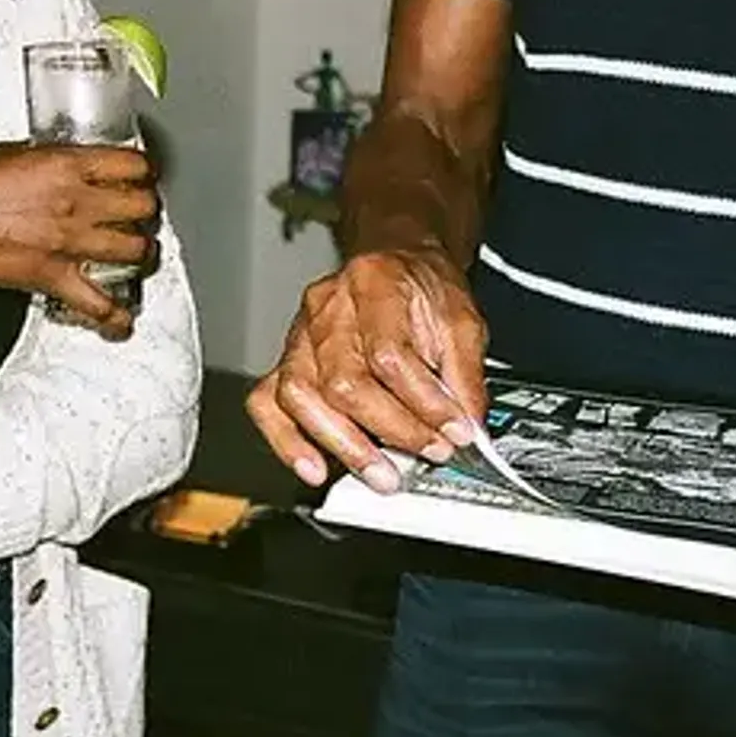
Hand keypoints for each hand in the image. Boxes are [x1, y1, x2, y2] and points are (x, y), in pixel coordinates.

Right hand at [0, 145, 157, 335]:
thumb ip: (42, 158)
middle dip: (144, 209)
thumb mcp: (3, 151)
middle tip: (138, 212)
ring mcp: (67, 243)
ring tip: (136, 252)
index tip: (140, 174)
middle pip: (141, 207)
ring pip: (134, 251)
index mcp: (63, 165)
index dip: (141, 169)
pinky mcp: (51, 279)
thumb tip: (58, 163)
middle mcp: (74, 203)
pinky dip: (115, 315)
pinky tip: (122, 318)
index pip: (130, 165)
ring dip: (140, 252)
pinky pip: (98, 304)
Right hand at [246, 248, 488, 493]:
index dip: (424, 402)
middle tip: (427, 453)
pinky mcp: (286, 361)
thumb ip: (465, 375)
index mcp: (374, 283)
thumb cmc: (421, 288)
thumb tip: (468, 427)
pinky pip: (267, 404)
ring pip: (301, 397)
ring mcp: (299, 335)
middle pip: (343, 382)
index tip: (454, 431)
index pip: (389, 355)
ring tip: (380, 473)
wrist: (397, 263)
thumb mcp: (461, 319)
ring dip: (344, 444)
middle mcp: (328, 307)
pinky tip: (314, 467)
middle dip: (390, 429)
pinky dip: (288, 441)